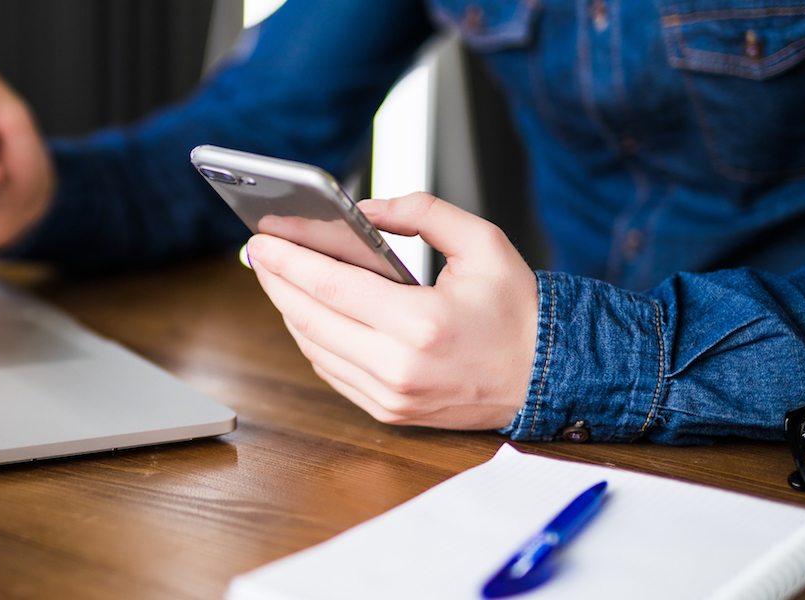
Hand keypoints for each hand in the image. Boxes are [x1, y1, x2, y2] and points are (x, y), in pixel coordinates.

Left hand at [246, 193, 538, 429]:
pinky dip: (312, 338)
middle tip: (258, 252)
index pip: (331, 287)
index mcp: (422, 324)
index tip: (261, 239)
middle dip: (276, 281)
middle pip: (310, 318)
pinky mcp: (387, 411)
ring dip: (289, 309)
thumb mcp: (483, 242)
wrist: (545, 375)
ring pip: (314, 347)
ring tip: (278, 276)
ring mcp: (390, 395)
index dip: (288, 260)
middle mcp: (399, 366)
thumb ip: (421, 213)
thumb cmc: (516, 311)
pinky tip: (307, 311)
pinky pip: (331, 371)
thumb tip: (364, 210)